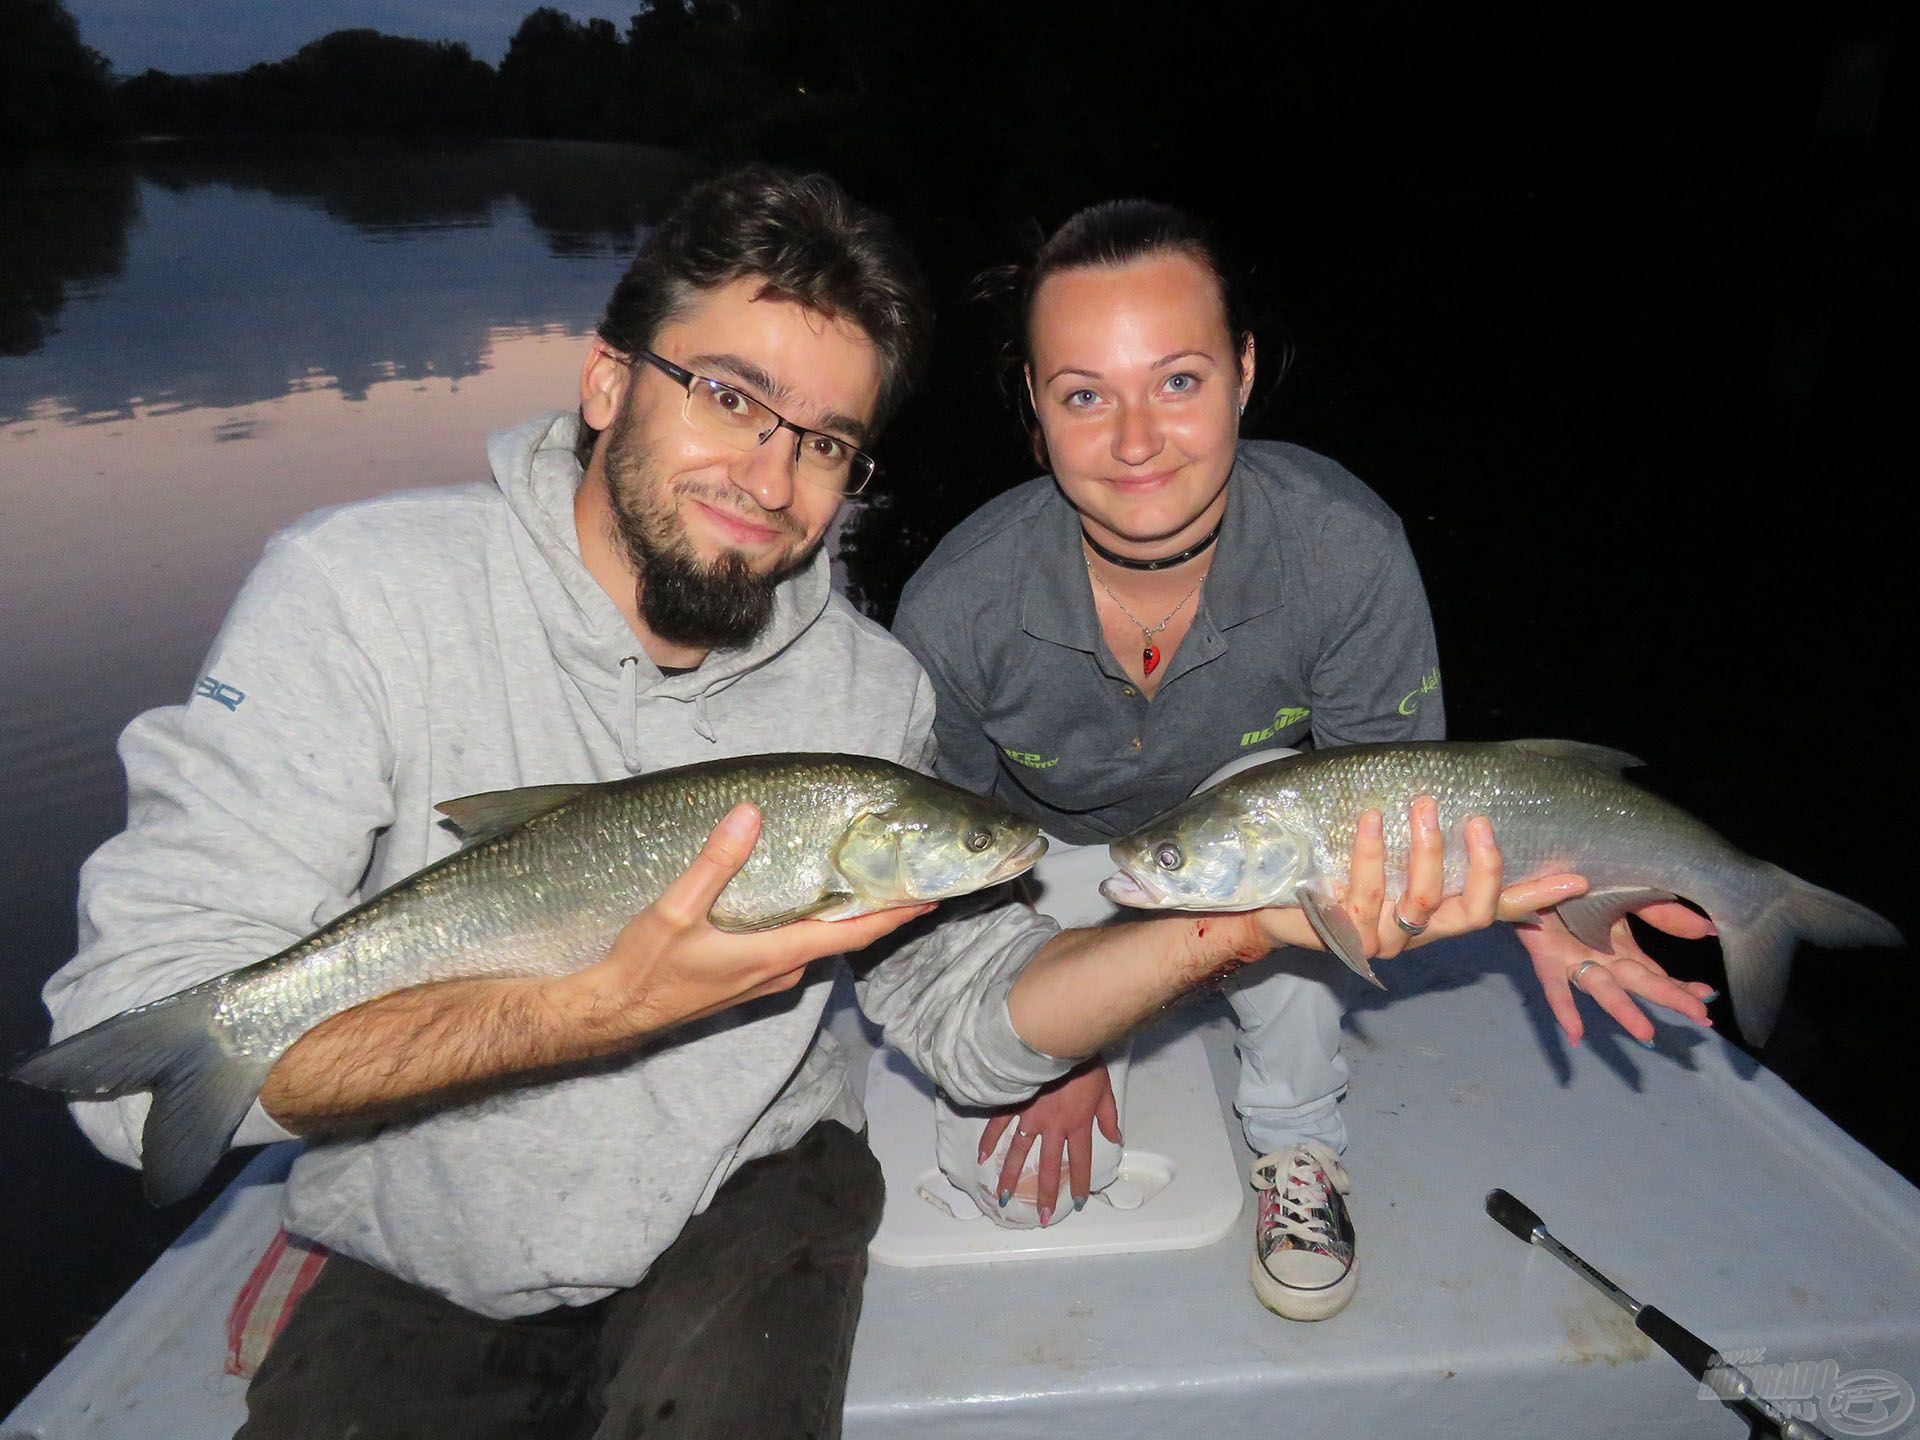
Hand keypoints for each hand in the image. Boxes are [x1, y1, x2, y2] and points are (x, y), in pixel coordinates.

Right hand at [556, 804, 933, 1043]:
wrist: (610, 1014)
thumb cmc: (643, 968)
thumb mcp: (675, 911)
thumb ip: (714, 863)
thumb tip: (748, 814)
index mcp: (774, 956)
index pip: (850, 933)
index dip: (893, 915)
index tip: (929, 897)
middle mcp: (778, 973)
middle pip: (841, 938)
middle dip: (876, 911)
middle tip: (906, 881)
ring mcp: (762, 982)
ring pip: (815, 945)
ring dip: (842, 919)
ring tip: (865, 884)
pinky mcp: (744, 982)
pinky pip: (792, 951)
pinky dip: (812, 927)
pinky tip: (805, 905)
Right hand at [977, 1058, 1120, 1223]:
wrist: (1063, 1039)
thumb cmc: (1087, 1063)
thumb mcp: (1105, 1091)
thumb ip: (1108, 1117)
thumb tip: (1116, 1139)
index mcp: (1077, 1125)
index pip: (1080, 1161)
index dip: (1078, 1183)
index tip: (1077, 1202)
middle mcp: (1052, 1127)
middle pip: (1048, 1166)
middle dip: (1044, 1194)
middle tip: (1041, 1217)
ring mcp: (1029, 1116)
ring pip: (1018, 1153)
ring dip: (1011, 1177)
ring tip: (1004, 1198)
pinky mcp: (1013, 1102)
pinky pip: (998, 1125)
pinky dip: (989, 1140)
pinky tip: (982, 1158)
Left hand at [1250, 796, 1588, 965]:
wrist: (1272, 906)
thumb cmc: (1337, 872)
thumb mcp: (1386, 855)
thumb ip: (1424, 839)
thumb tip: (1458, 794)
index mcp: (1438, 916)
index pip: (1498, 910)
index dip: (1536, 895)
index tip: (1576, 877)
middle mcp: (1419, 934)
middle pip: (1470, 912)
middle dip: (1481, 866)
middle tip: (1476, 819)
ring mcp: (1384, 939)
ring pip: (1420, 900)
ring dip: (1425, 850)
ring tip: (1421, 804)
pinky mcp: (1346, 937)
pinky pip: (1365, 894)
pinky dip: (1371, 852)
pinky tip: (1370, 819)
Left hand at [1519, 903, 1717, 1045]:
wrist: (1533, 875)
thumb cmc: (1578, 889)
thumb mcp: (1627, 896)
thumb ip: (1663, 914)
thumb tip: (1708, 929)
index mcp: (1621, 950)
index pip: (1659, 975)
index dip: (1682, 987)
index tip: (1707, 999)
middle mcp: (1602, 962)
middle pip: (1640, 982)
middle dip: (1670, 998)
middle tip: (1699, 1018)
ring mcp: (1575, 963)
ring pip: (1603, 990)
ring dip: (1624, 1011)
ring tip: (1646, 1033)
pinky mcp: (1547, 957)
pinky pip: (1556, 987)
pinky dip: (1566, 1010)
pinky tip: (1575, 1033)